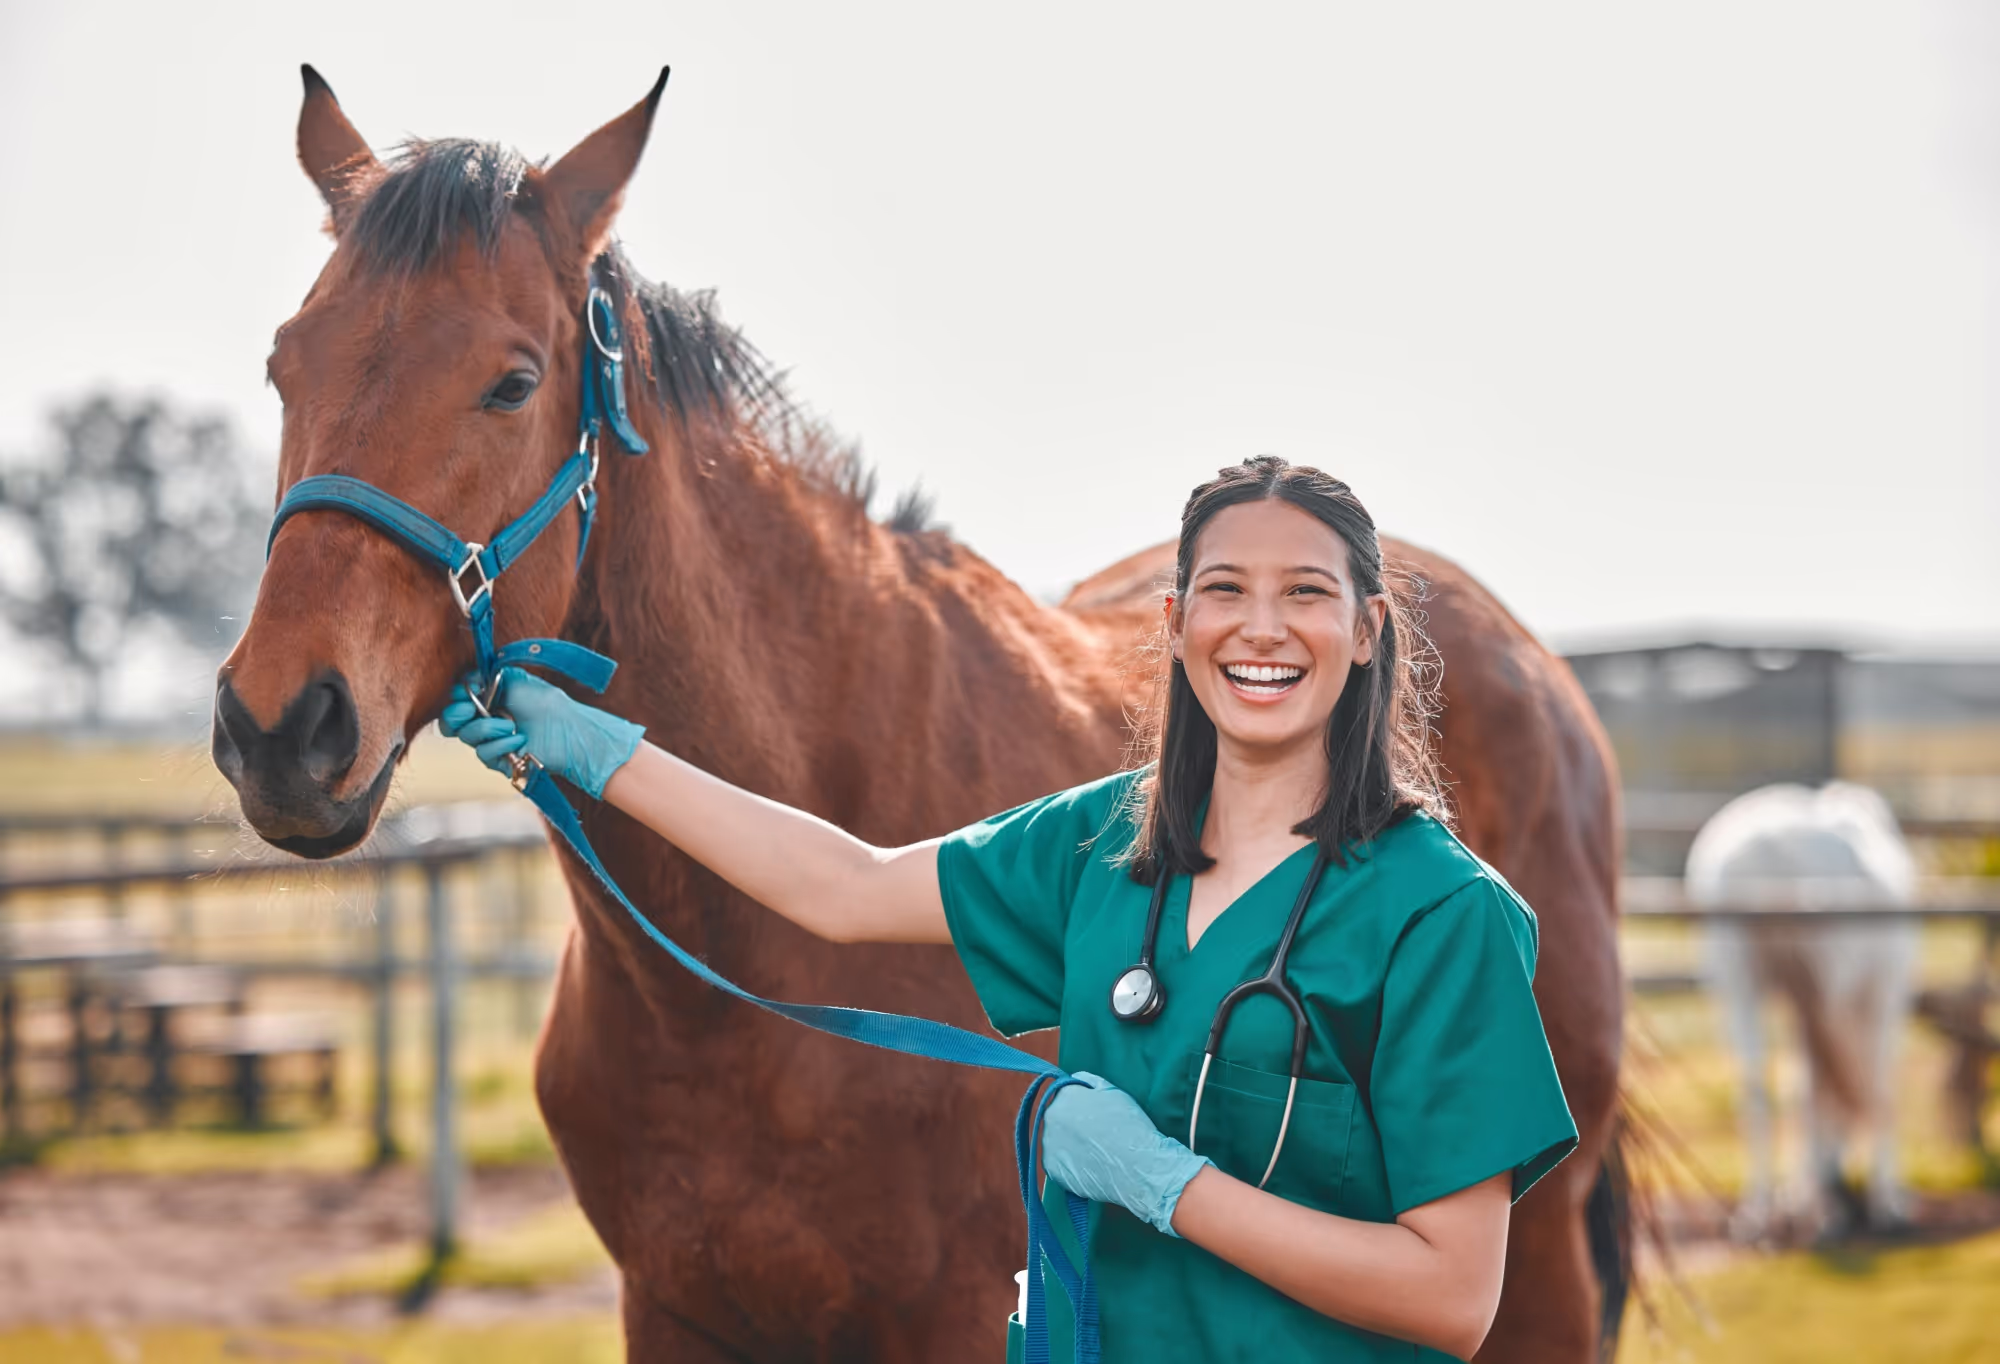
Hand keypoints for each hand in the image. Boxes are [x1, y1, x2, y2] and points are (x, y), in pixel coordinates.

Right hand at [438, 668, 644, 798]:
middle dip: (455, 715)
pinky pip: (483, 754)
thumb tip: (467, 681)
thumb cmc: (545, 702)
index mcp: (486, 701)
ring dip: (487, 727)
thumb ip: (487, 677)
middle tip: (471, 709)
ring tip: (512, 725)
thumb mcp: (515, 680)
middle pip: (449, 724)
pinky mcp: (499, 761)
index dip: (455, 698)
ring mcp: (490, 742)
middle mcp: (484, 721)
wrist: (567, 729)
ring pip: (466, 737)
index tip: (466, 692)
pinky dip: (500, 745)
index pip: (455, 702)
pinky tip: (519, 740)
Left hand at [1041, 1072, 1210, 1237]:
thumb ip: (1091, 1082)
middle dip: (1072, 1126)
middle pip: (1059, 1119)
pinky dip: (1070, 1167)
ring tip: (1094, 1156)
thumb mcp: (1115, 1092)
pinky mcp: (1052, 1170)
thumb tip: (1077, 1079)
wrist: (1138, 1168)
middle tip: (1096, 1138)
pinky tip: (1089, 1169)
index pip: (1067, 1097)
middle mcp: (1051, 1118)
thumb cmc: (1130, 1126)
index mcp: (1065, 1096)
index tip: (1096, 1118)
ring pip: (1057, 1143)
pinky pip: (1058, 1165)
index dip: (1082, 1107)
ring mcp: (1049, 1145)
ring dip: (1069, 1146)